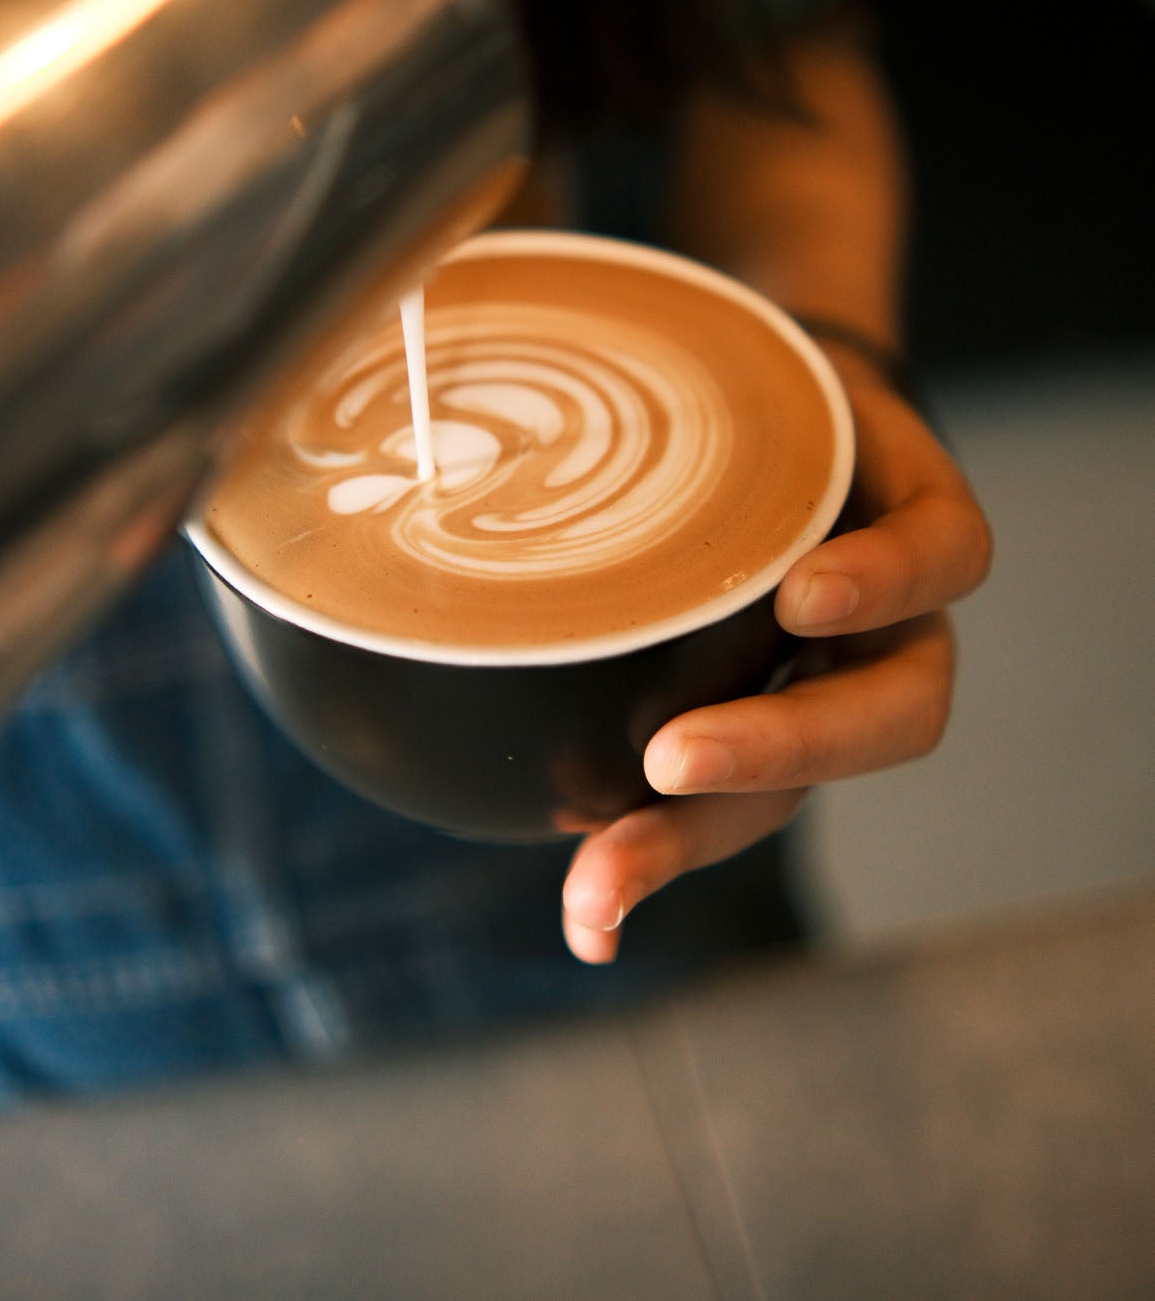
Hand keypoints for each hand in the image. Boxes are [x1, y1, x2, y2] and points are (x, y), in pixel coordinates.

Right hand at [560, 346, 992, 961]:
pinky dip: (893, 579)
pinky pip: (948, 559)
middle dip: (745, 783)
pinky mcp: (934, 514)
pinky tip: (819, 581)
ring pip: (906, 697)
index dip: (653, 868)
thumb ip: (532, 616)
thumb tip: (352, 643)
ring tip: (760, 667)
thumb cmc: (664, 482)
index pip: (716, 817)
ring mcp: (894, 608)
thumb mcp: (600, 552)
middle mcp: (836, 679)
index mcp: (759, 712)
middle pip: (820, 771)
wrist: (774, 375)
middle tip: (665, 766)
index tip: (586, 925)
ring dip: (831, 710)